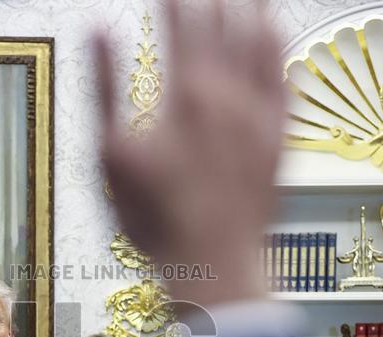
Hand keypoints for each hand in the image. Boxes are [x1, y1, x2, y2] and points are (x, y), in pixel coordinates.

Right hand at [95, 0, 283, 306]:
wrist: (214, 264)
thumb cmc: (158, 220)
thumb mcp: (111, 156)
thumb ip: (104, 86)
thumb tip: (96, 28)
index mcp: (185, 93)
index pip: (181, 19)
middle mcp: (229, 94)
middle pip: (224, 19)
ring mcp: (260, 114)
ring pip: (262, 38)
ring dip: (250, 7)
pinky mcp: (280, 137)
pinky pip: (286, 77)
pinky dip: (279, 46)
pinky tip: (274, 33)